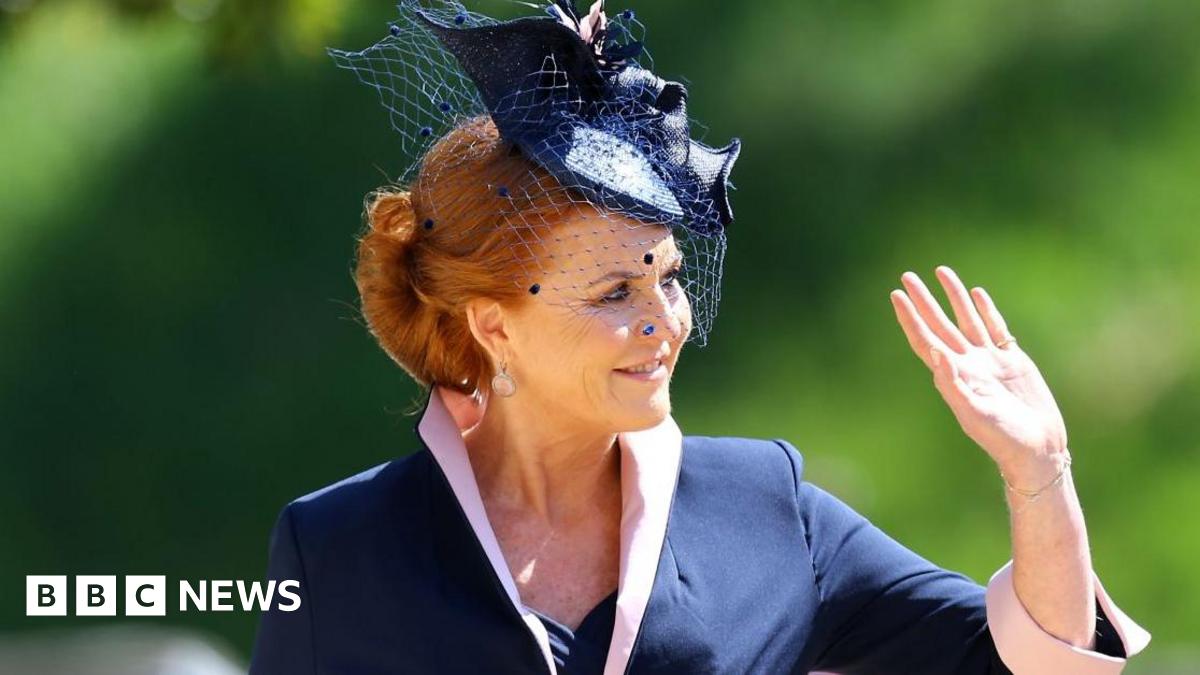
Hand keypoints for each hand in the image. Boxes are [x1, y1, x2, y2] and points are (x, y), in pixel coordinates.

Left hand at [889, 266, 1068, 481]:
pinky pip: (995, 328)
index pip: (924, 339)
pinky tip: (976, 294)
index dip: (909, 318)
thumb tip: (936, 353)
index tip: (896, 294)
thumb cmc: (1002, 437)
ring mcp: (989, 361)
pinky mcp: (1013, 361)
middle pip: (939, 324)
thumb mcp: (974, 413)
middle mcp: (967, 364)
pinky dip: (985, 310)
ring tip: (941, 272)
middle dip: (923, 300)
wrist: (1036, 449)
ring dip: (953, 297)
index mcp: (953, 375)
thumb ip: (954, 384)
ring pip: (967, 319)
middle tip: (908, 275)